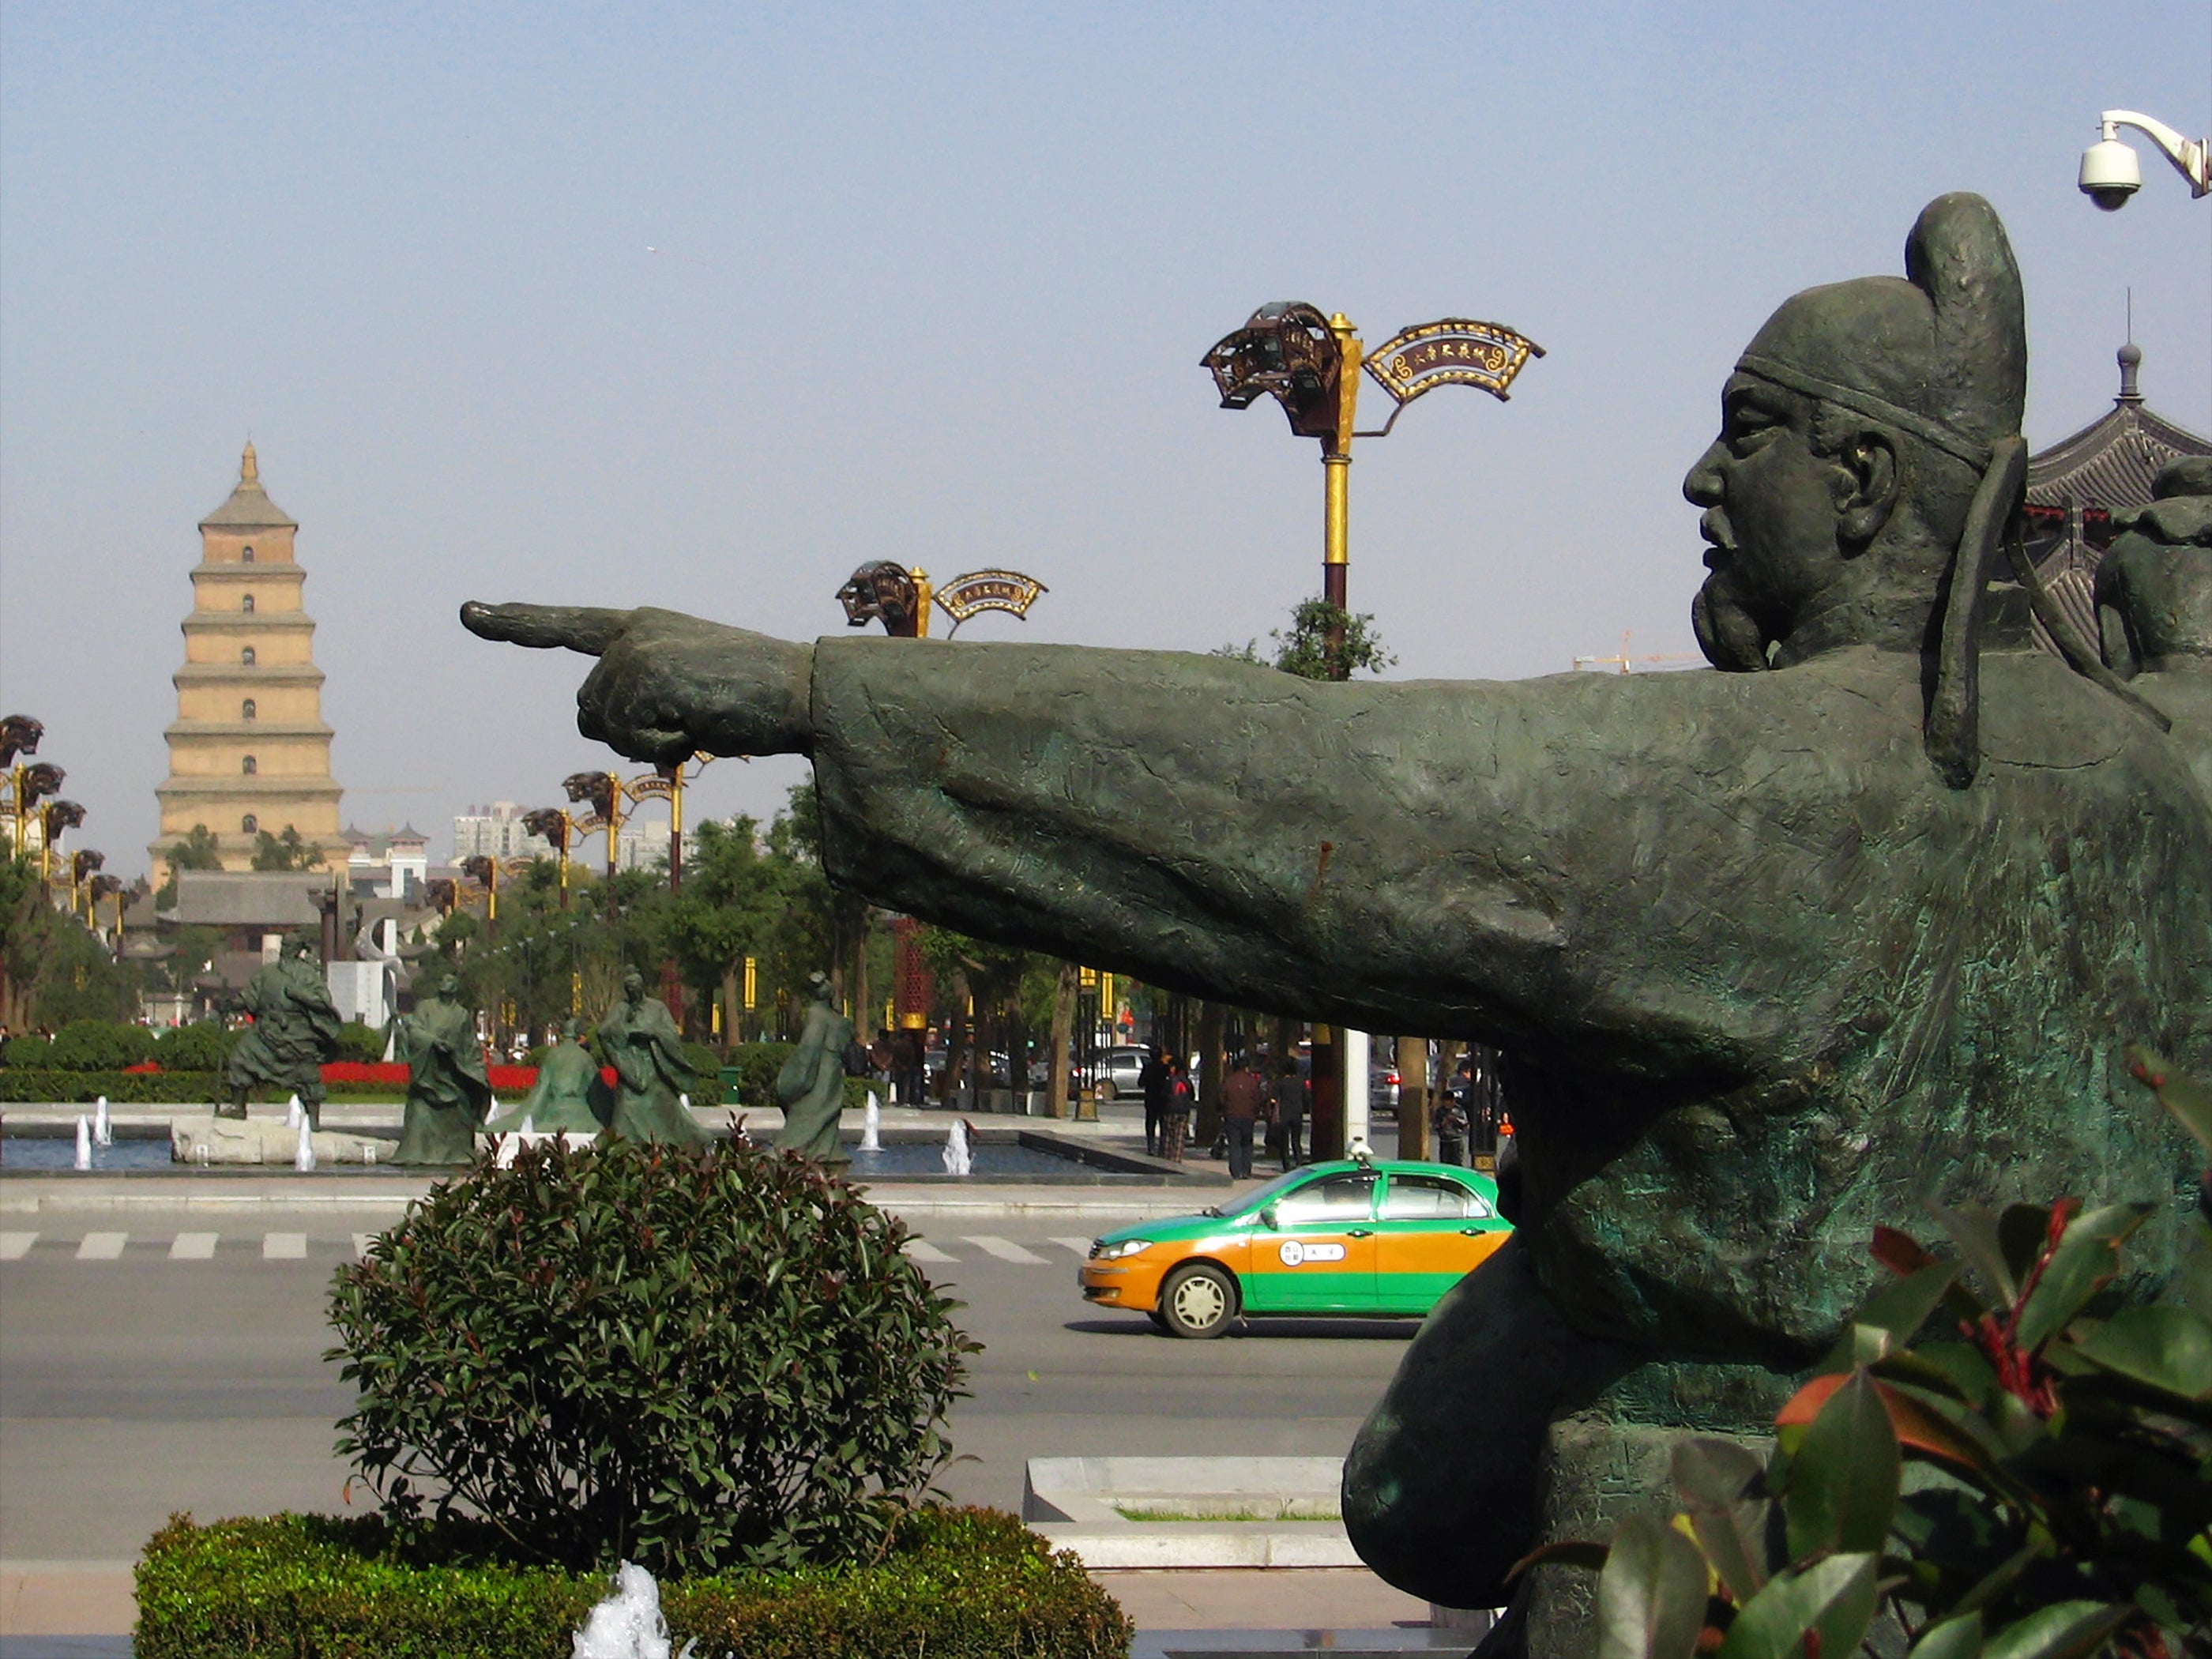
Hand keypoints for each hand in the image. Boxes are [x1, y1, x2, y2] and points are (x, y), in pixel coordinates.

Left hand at [459, 602, 813, 761]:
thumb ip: (644, 703)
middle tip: (691, 723)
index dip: (516, 623)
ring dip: (650, 742)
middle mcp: (632, 631)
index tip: (469, 612)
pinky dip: (664, 745)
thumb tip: (614, 734)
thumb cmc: (757, 699)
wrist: (802, 691)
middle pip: (587, 710)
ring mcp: (635, 651)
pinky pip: (627, 739)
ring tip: (701, 718)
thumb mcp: (691, 693)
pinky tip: (700, 722)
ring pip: (603, 729)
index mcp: (644, 626)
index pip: (568, 625)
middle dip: (629, 735)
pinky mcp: (643, 674)